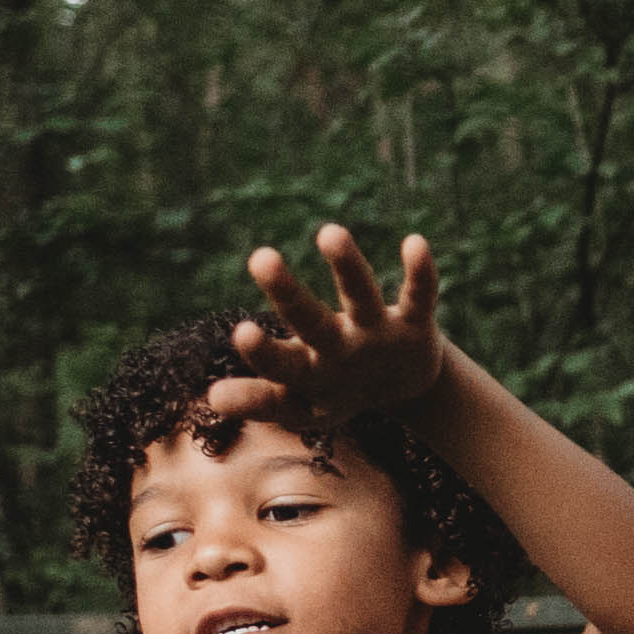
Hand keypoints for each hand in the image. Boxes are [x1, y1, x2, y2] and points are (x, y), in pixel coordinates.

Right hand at [208, 225, 445, 431]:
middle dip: (287, 293)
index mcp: (310, 373)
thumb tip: (212, 398)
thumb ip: (259, 400)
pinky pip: (420, 295)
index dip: (263, 354)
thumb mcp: (298, 401)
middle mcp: (342, 353)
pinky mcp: (415, 324)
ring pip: (361, 297)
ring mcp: (378, 336)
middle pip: (312, 323)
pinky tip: (415, 242)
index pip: (280, 366)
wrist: (404, 391)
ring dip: (347, 265)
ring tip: (330, 232)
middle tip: (261, 257)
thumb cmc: (334, 389)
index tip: (242, 332)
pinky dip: (420, 272)